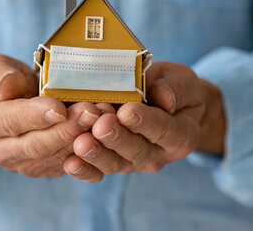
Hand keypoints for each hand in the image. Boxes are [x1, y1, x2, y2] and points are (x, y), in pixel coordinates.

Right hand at [0, 54, 101, 177]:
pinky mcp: (42, 169)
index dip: (35, 116)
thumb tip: (7, 89)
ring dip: (81, 140)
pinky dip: (87, 152)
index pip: (9, 122)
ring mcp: (21, 164)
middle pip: (36, 145)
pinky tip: (102, 133)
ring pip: (54, 158)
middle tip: (91, 112)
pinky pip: (66, 166)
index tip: (59, 107)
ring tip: (102, 118)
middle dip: (67, 129)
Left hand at [63, 62, 225, 182]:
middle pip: (136, 150)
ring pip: (115, 163)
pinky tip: (70, 163)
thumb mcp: (182, 80)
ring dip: (97, 154)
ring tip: (81, 143)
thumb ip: (176, 88)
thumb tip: (163, 98)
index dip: (145, 122)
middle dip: (116, 138)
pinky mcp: (113, 163)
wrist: (165, 104)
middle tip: (101, 125)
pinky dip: (84, 169)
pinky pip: (98, 171)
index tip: (127, 112)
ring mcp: (134, 162)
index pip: (164, 129)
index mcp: (181, 134)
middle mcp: (158, 154)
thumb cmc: (172, 87)